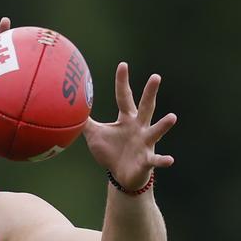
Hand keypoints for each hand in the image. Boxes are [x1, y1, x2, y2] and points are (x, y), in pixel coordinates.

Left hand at [83, 62, 176, 189]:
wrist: (122, 175)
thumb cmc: (110, 152)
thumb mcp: (95, 135)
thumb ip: (84, 121)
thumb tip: (69, 108)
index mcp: (127, 119)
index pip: (124, 97)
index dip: (122, 82)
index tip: (123, 65)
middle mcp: (139, 127)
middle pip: (146, 107)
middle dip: (150, 93)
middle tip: (155, 76)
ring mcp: (145, 143)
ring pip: (156, 131)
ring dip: (164, 125)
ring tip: (172, 117)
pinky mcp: (147, 160)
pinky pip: (156, 160)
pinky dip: (163, 160)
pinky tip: (169, 160)